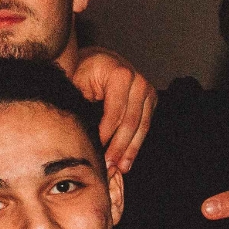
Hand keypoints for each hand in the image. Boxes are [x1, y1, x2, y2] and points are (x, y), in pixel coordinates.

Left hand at [71, 48, 156, 172]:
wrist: (97, 60)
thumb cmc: (83, 72)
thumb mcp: (77, 82)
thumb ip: (80, 103)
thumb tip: (78, 133)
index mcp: (120, 74)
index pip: (114, 112)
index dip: (106, 135)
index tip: (96, 152)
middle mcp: (138, 81)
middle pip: (131, 122)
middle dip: (119, 147)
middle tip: (109, 167)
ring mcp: (148, 90)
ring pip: (141, 127)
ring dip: (130, 151)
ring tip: (120, 168)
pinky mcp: (151, 100)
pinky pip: (145, 126)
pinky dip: (135, 144)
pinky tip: (127, 160)